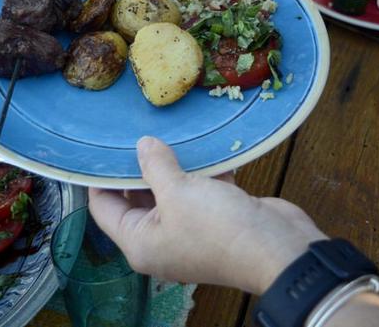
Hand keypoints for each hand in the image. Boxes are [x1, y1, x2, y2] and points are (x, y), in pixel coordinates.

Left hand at [89, 137, 325, 294]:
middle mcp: (160, 239)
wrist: (277, 249)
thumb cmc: (217, 227)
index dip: (101, 176)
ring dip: (174, 165)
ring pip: (172, 190)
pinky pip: (200, 189)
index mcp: (140, 242)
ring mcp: (190, 228)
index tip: (104, 143)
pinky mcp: (216, 216)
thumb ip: (155, 166)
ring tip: (168, 130)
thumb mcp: (178, 193)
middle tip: (139, 129)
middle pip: (137, 196)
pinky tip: (203, 145)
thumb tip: (142, 145)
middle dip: (140, 165)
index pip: (104, 207)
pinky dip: (202, 171)